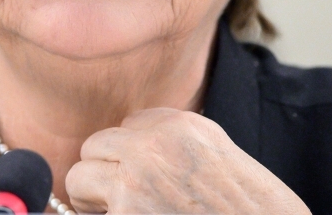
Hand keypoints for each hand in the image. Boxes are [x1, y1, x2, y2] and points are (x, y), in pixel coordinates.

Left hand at [65, 108, 309, 213]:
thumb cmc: (253, 207)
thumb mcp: (217, 152)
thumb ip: (174, 141)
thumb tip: (133, 144)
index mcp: (179, 127)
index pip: (127, 124)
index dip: (131, 152)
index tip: (143, 174)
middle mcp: (152, 149)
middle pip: (94, 146)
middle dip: (103, 172)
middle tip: (120, 197)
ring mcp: (133, 186)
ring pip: (78, 179)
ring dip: (93, 198)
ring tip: (120, 211)